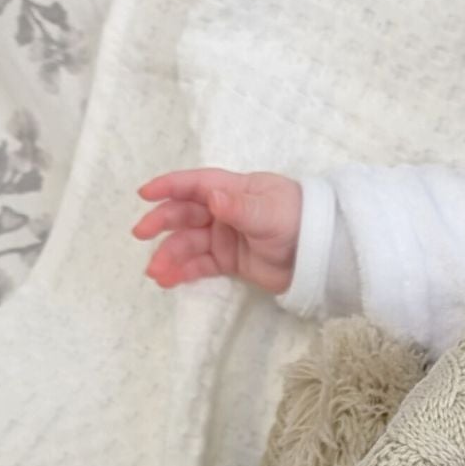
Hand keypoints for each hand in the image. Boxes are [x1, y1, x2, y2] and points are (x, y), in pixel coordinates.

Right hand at [132, 167, 303, 293]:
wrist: (323, 255)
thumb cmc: (300, 221)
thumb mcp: (270, 213)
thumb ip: (240, 207)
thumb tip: (214, 198)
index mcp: (234, 190)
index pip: (195, 184)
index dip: (169, 187)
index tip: (144, 193)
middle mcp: (225, 211)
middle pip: (185, 214)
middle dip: (161, 223)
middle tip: (140, 234)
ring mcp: (226, 237)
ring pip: (189, 243)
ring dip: (169, 255)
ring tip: (154, 271)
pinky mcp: (231, 261)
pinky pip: (201, 265)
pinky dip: (183, 272)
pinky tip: (167, 280)